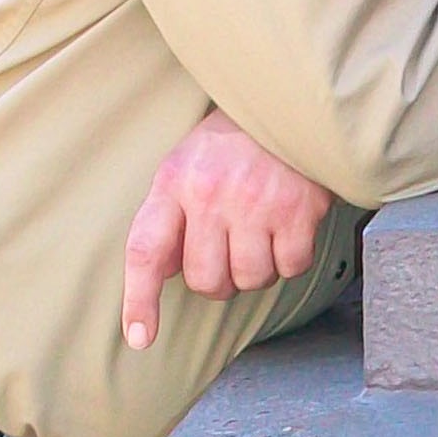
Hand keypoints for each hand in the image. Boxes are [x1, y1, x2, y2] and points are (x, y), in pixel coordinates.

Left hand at [121, 111, 333, 350]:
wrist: (292, 99)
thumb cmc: (235, 139)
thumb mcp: (187, 164)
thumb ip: (169, 217)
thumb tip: (160, 274)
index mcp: (175, 181)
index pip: (146, 249)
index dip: (139, 300)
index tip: (142, 337)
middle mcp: (211, 194)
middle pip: (206, 280)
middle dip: (220, 280)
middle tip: (231, 251)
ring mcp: (256, 203)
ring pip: (251, 279)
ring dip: (259, 269)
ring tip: (262, 234)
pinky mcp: (298, 210)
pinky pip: (290, 267)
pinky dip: (292, 258)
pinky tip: (290, 228)